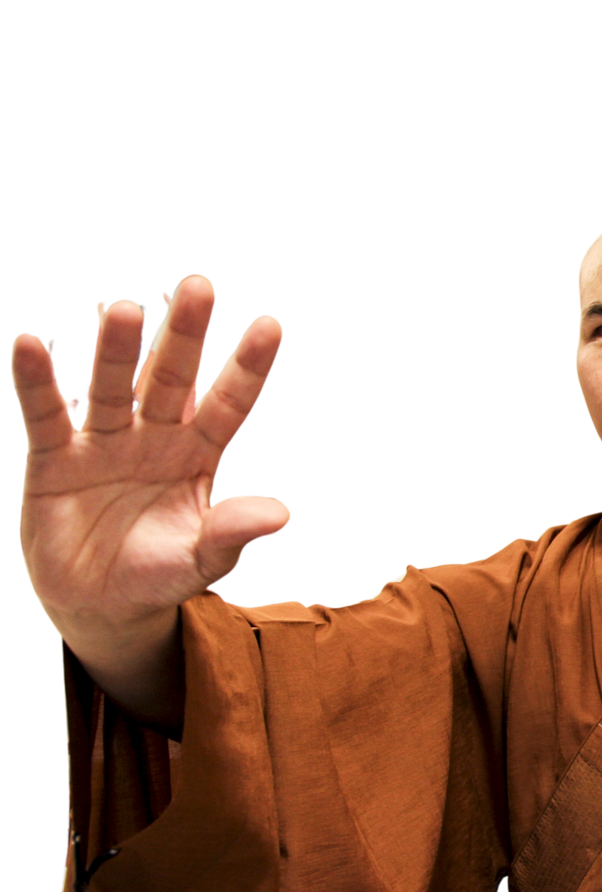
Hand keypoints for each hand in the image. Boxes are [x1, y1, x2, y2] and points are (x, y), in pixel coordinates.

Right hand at [12, 276, 287, 634]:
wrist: (102, 605)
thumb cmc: (160, 576)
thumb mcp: (200, 560)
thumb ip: (231, 533)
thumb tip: (281, 514)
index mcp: (197, 456)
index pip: (228, 404)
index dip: (246, 368)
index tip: (271, 325)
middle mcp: (153, 439)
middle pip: (172, 380)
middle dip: (184, 337)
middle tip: (199, 286)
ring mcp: (105, 445)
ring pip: (113, 388)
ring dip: (117, 351)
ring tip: (124, 311)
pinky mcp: (56, 461)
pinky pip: (49, 417)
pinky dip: (38, 384)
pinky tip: (30, 344)